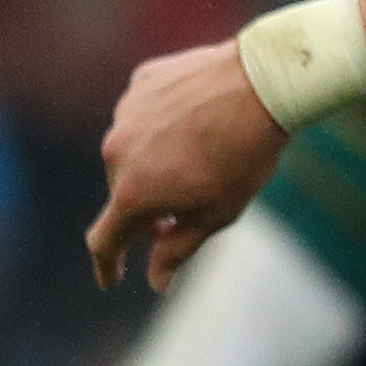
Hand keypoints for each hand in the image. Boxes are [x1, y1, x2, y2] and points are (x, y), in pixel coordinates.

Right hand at [85, 43, 292, 291]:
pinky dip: (161, 129)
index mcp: (133, 193)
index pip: (104, 241)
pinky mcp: (140, 84)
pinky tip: (197, 124)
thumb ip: (178, 249)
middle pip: (123, 194)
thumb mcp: (216, 213)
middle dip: (146, 212)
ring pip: (132, 153)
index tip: (111, 280)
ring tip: (199, 160)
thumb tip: (157, 282)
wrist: (261, 83)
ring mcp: (125, 114)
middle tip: (179, 216)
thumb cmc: (244, 156)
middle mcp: (116, 152)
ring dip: (153, 167)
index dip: (107, 265)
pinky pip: (143, 117)